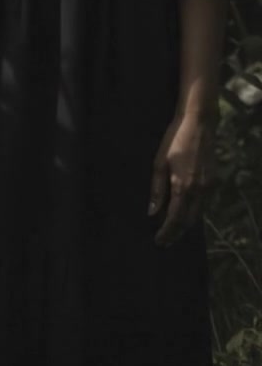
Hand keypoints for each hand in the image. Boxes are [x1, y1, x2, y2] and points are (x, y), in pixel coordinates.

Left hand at [148, 112, 216, 246]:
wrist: (198, 124)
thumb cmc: (175, 140)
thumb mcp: (159, 162)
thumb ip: (157, 189)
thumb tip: (152, 212)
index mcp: (183, 187)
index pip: (175, 219)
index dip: (166, 232)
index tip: (158, 241)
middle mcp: (199, 191)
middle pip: (188, 222)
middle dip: (176, 234)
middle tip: (164, 241)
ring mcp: (208, 187)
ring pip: (197, 215)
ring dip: (185, 224)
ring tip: (172, 230)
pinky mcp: (213, 182)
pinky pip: (203, 204)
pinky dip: (193, 212)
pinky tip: (184, 211)